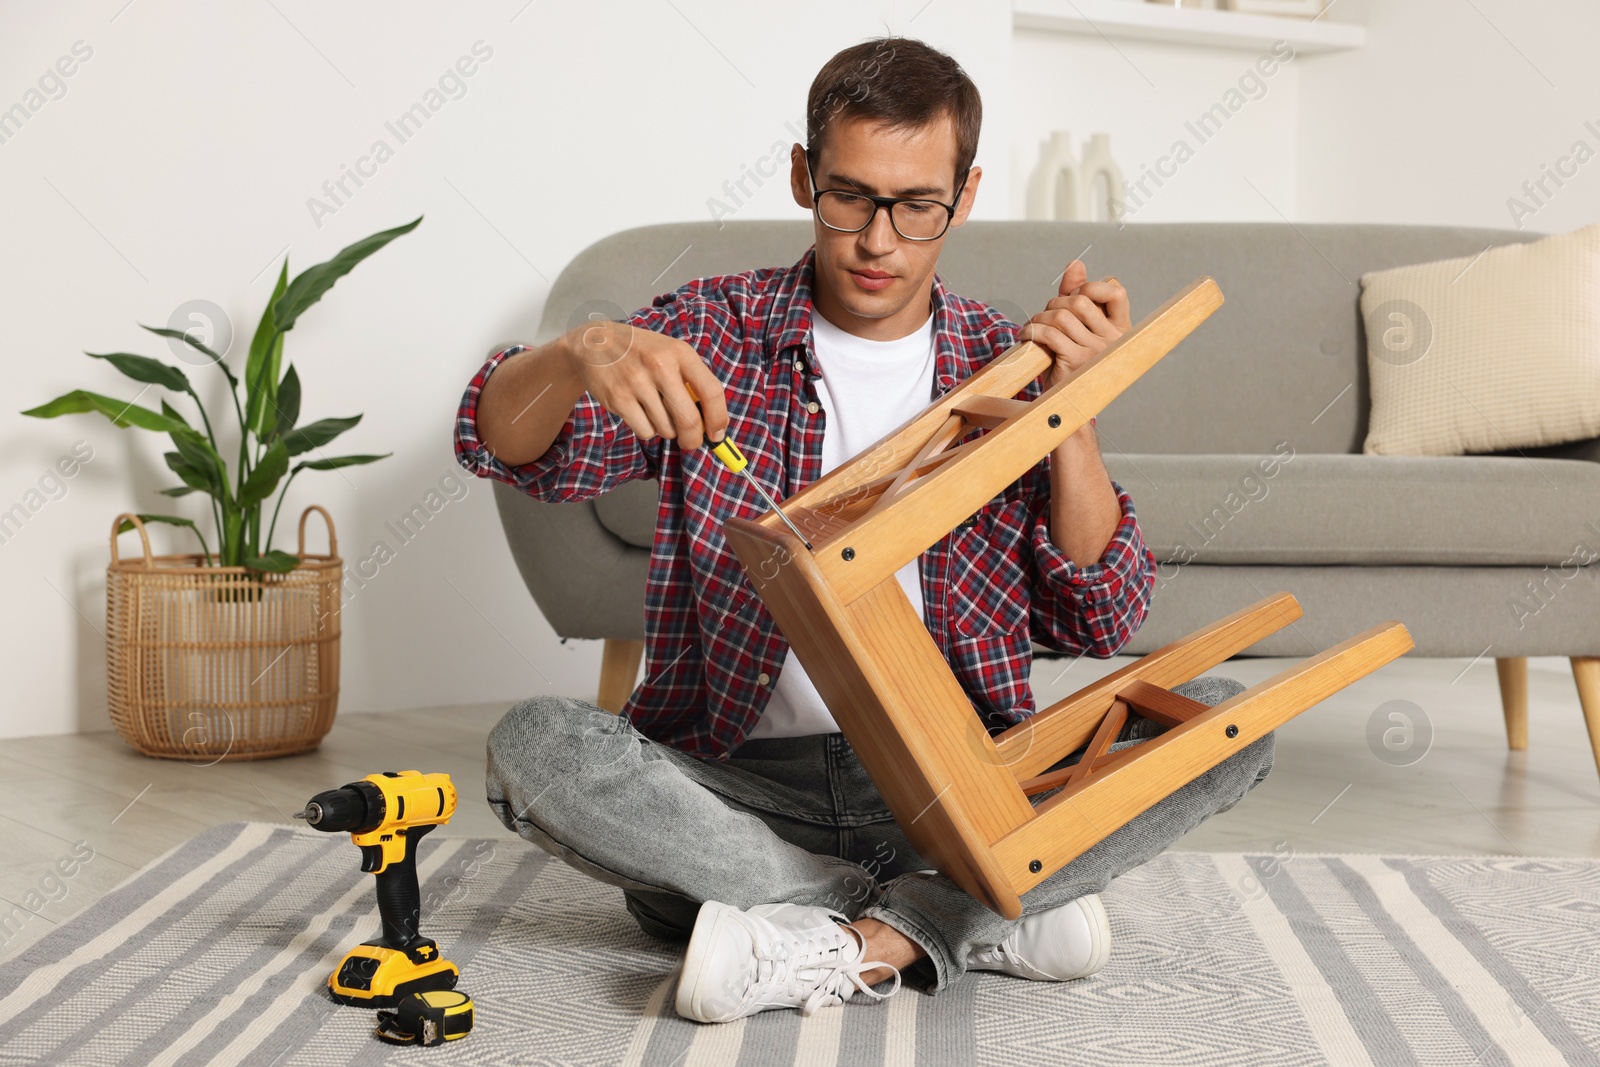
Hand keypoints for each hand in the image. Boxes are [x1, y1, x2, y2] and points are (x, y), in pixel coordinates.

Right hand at [560, 319, 728, 450]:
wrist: (595, 343)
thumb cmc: (642, 352)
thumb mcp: (671, 353)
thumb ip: (692, 381)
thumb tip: (712, 423)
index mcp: (681, 353)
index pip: (711, 392)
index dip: (718, 419)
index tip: (717, 434)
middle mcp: (661, 366)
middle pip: (689, 419)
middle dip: (694, 439)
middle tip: (691, 442)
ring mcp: (637, 382)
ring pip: (666, 429)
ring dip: (666, 430)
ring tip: (657, 413)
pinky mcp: (618, 398)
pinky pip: (645, 431)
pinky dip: (647, 430)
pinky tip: (640, 413)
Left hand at [1019, 260, 1131, 388]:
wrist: (1065, 405)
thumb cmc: (1071, 363)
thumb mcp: (1077, 328)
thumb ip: (1078, 295)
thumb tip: (1076, 264)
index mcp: (1121, 329)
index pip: (1117, 292)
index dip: (1092, 286)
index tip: (1074, 296)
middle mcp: (1113, 339)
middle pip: (1080, 300)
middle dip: (1055, 303)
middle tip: (1044, 317)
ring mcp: (1096, 351)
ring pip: (1062, 316)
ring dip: (1040, 318)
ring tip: (1033, 327)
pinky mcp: (1076, 361)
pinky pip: (1049, 334)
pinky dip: (1032, 331)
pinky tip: (1026, 336)